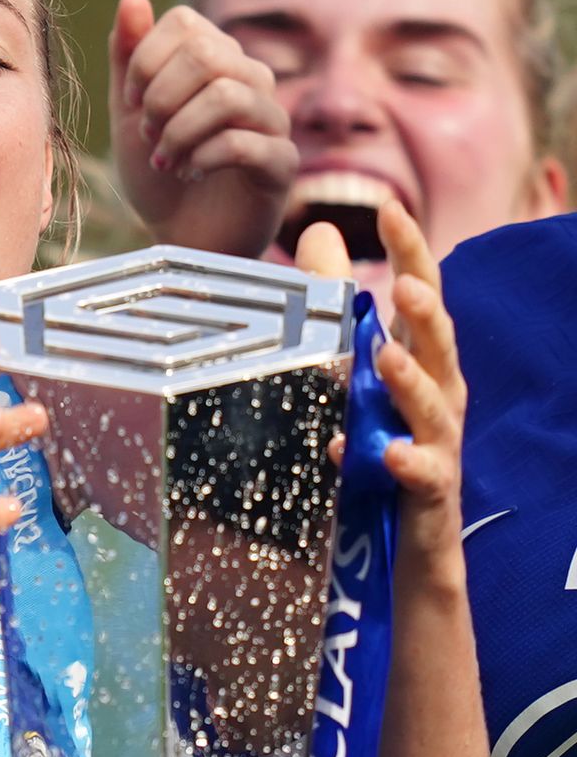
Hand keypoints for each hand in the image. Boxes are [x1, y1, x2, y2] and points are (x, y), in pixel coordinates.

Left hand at [108, 0, 296, 256]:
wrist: (180, 241)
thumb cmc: (159, 178)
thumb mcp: (130, 117)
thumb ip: (129, 60)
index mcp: (217, 61)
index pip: (186, 24)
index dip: (147, 59)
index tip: (132, 103)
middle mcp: (252, 82)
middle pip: (207, 55)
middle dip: (162, 98)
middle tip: (148, 135)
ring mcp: (272, 122)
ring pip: (227, 96)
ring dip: (179, 131)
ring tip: (165, 160)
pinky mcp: (281, 165)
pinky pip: (245, 143)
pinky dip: (203, 157)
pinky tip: (190, 173)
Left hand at [303, 205, 464, 555]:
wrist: (407, 547)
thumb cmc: (382, 448)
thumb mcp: (358, 378)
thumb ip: (339, 310)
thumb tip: (318, 233)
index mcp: (421, 361)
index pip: (422, 295)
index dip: (411, 252)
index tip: (393, 208)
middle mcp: (438, 396)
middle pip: (439, 345)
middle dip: (426, 313)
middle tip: (405, 284)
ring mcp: (438, 445)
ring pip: (433, 408)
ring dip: (410, 383)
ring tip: (386, 358)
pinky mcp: (428, 493)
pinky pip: (421, 475)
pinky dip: (405, 461)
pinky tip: (386, 452)